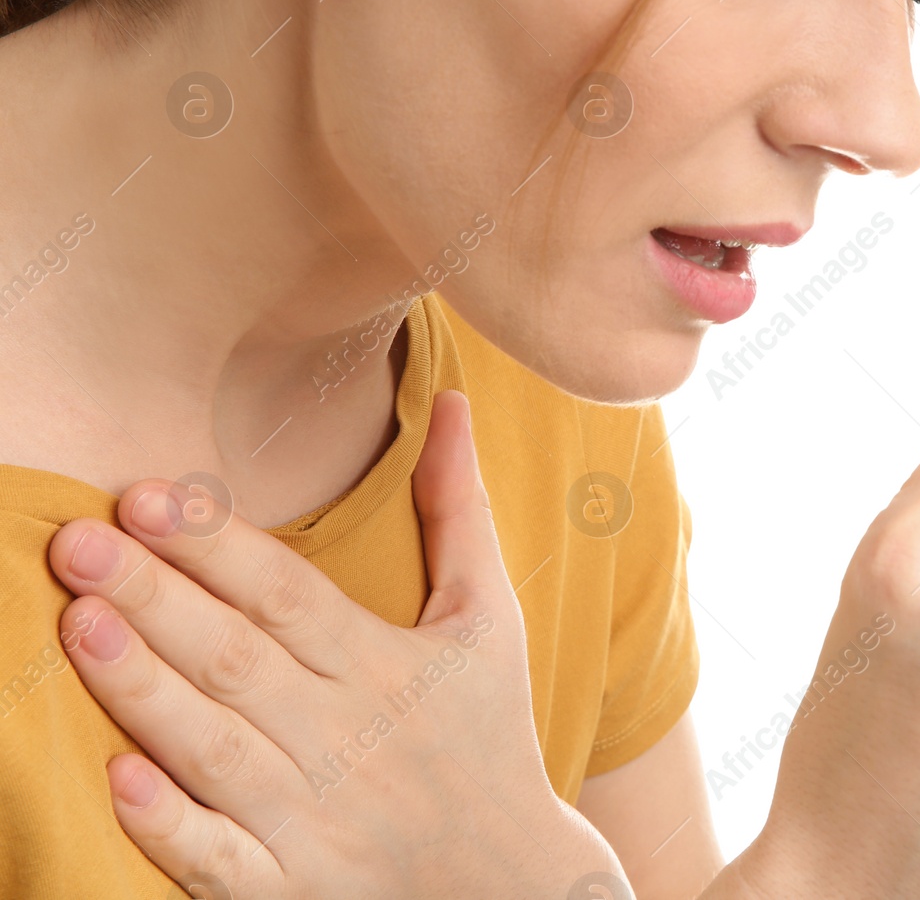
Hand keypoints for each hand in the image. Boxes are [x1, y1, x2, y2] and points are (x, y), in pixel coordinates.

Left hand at [49, 390, 619, 898]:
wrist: (510, 879)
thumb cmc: (488, 729)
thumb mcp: (488, 617)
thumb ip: (457, 511)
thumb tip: (450, 401)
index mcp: (387, 667)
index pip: (291, 594)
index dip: (219, 543)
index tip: (149, 494)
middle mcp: (348, 738)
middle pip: (238, 660)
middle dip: (156, 598)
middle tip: (77, 542)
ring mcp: (317, 821)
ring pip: (215, 750)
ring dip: (144, 690)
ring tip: (77, 623)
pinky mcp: (293, 891)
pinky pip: (220, 865)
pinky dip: (171, 828)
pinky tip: (116, 779)